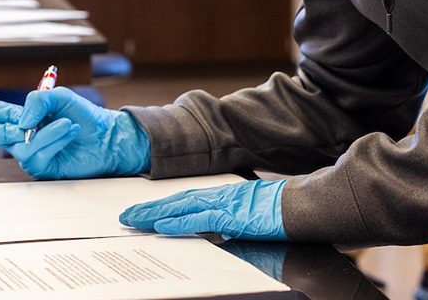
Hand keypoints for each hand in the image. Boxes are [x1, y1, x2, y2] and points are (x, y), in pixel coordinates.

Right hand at [0, 86, 149, 178]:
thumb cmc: (83, 115)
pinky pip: (37, 156)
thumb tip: (21, 123)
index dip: (1, 112)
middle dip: (4, 130)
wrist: (107, 135)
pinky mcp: (42, 168)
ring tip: (68, 124)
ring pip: (19, 146)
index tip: (22, 110)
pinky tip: (70, 133)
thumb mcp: (61, 97)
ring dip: (46, 133)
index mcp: (21, 115)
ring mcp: (29, 153)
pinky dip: (55, 141)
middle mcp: (20, 135)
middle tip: (25, 126)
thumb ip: (38, 100)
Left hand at [119, 179, 287, 240]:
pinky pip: (201, 219)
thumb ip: (229, 220)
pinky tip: (162, 227)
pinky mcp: (232, 216)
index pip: (184, 200)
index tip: (141, 212)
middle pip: (176, 201)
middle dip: (149, 208)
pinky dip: (180, 222)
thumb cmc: (280, 210)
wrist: (301, 204)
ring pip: (182, 207)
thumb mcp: (248, 214)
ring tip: (134, 220)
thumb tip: (216, 231)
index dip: (161, 205)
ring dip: (155, 213)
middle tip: (125, 217)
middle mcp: (219, 195)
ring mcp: (225, 204)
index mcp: (222, 195)